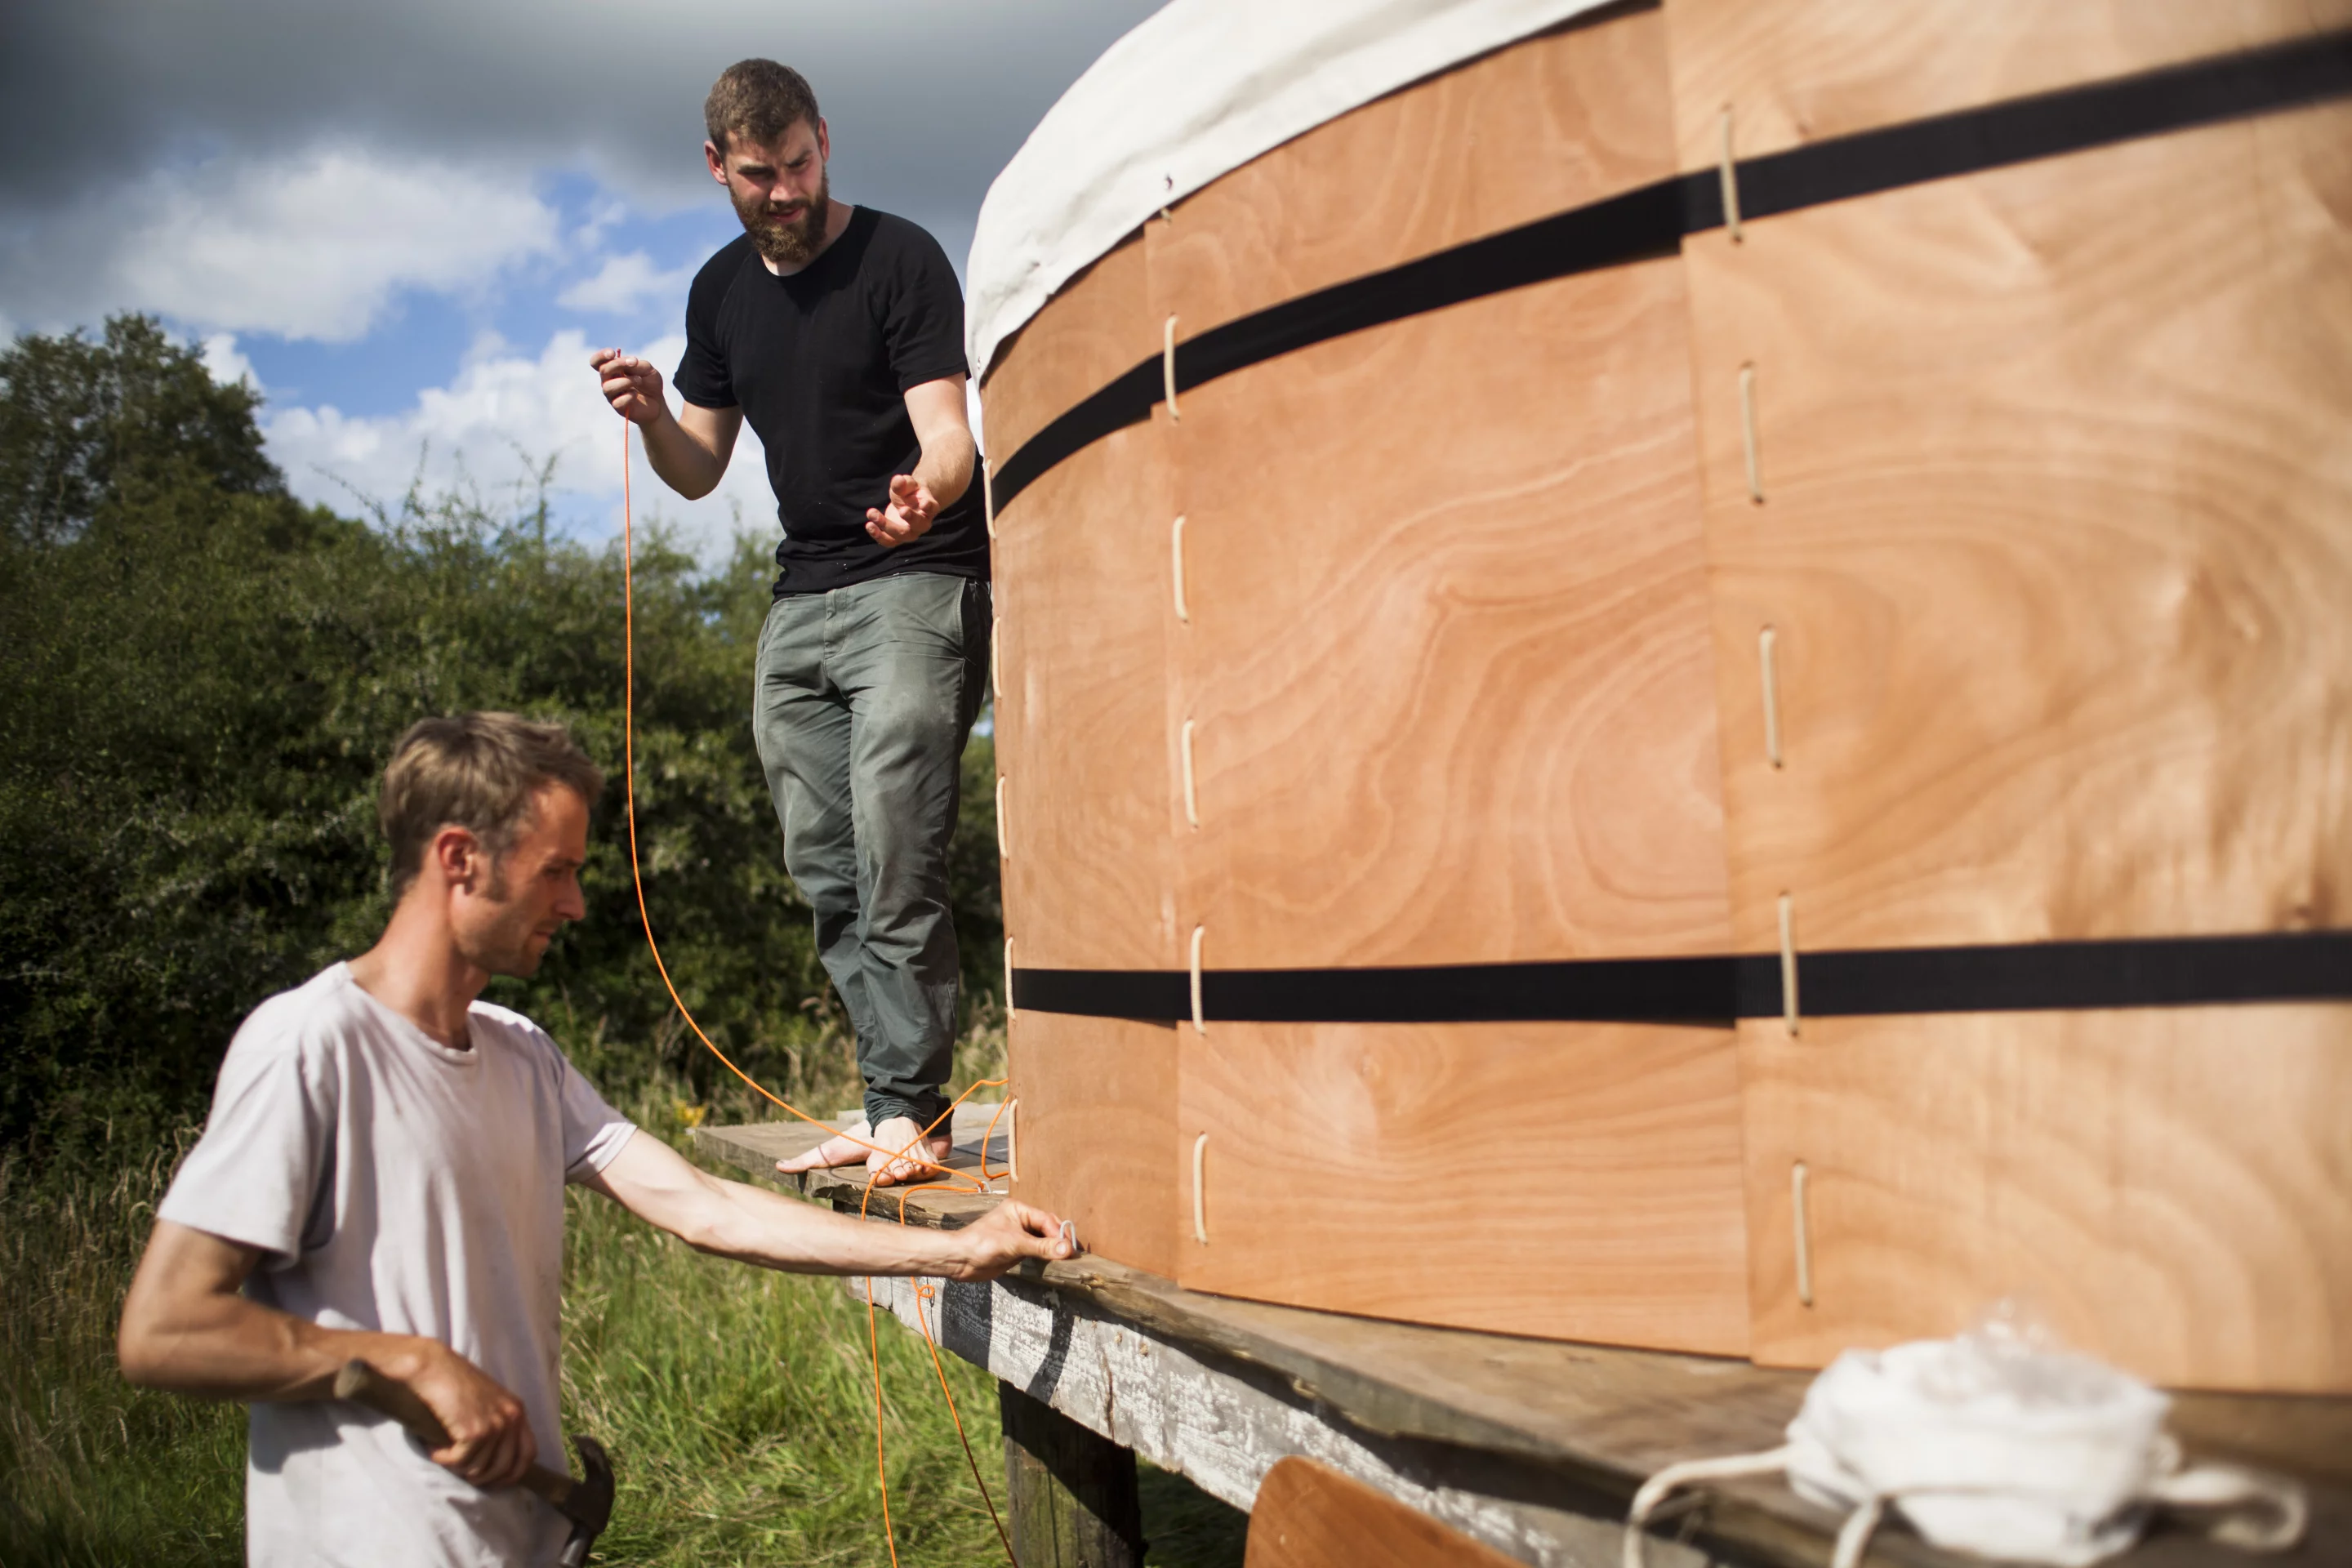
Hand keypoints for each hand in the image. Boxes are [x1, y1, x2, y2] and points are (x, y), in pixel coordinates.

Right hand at [386, 1339, 536, 1487]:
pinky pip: (460, 1463)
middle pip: (505, 1468)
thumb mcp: (487, 1403)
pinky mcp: (475, 1432)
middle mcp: (512, 1418)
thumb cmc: (453, 1384)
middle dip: (481, 1477)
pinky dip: (443, 1459)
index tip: (492, 1480)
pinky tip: (434, 1446)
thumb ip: (497, 1425)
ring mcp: (496, 1425)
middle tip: (459, 1468)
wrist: (433, 1367)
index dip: (512, 1474)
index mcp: (518, 1411)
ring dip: (457, 1466)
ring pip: (479, 1470)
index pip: (528, 1454)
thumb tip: (493, 1462)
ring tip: (442, 1450)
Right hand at [590, 348, 666, 427]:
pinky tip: (635, 394)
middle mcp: (608, 382)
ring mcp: (612, 395)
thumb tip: (629, 362)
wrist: (658, 403)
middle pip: (603, 371)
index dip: (600, 356)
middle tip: (634, 362)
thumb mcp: (647, 369)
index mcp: (612, 370)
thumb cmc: (650, 383)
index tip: (612, 353)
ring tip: (639, 380)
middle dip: (618, 364)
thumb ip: (637, 365)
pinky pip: (617, 402)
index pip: (596, 362)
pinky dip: (628, 396)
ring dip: (626, 381)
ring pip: (608, 387)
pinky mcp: (619, 408)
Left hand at [865, 474, 937, 546]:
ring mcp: (911, 533)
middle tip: (901, 510)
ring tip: (872, 513)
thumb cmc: (909, 492)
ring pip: (902, 535)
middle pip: (919, 525)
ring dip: (887, 526)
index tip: (924, 503)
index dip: (928, 506)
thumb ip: (903, 483)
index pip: (931, 508)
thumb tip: (898, 480)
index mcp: (929, 507)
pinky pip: (890, 541)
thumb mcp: (906, 484)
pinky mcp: (897, 538)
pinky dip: (879, 535)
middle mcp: (923, 523)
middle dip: (910, 518)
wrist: (907, 503)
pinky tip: (869, 525)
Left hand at [945, 1198, 1075, 1282]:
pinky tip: (1054, 1263)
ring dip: (1053, 1249)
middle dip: (1059, 1240)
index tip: (1071, 1249)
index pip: (1046, 1220)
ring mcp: (1018, 1236)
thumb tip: (1068, 1249)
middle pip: (1047, 1229)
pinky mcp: (1016, 1251)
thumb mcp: (1015, 1244)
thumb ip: (1042, 1247)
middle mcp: (1020, 1220)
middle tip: (1072, 1255)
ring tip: (1067, 1260)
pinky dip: (1045, 1257)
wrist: (959, 1260)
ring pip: (1043, 1241)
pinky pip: (1036, 1252)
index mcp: (1019, 1210)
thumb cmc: (983, 1244)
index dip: (1059, 1234)